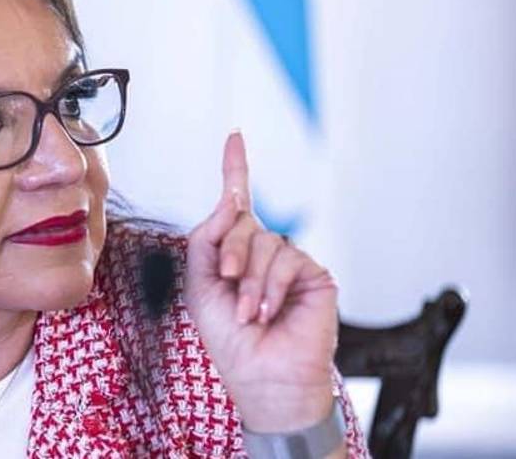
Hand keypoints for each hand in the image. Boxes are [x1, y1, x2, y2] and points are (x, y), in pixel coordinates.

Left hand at [184, 131, 338, 432]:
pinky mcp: (315, 276)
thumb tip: (231, 200)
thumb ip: (208, 238)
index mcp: (234, 253)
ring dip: (251, 281)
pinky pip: (288, 260)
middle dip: (230, 251)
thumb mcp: (200, 285)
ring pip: (265, 242)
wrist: (262, 378)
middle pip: (243, 222)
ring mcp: (290, 263)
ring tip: (251, 313)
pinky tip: (270, 312)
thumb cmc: (230, 339)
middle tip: (227, 282)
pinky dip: (273, 287)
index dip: (236, 169)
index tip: (234, 137)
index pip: (236, 205)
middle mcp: (263, 252)